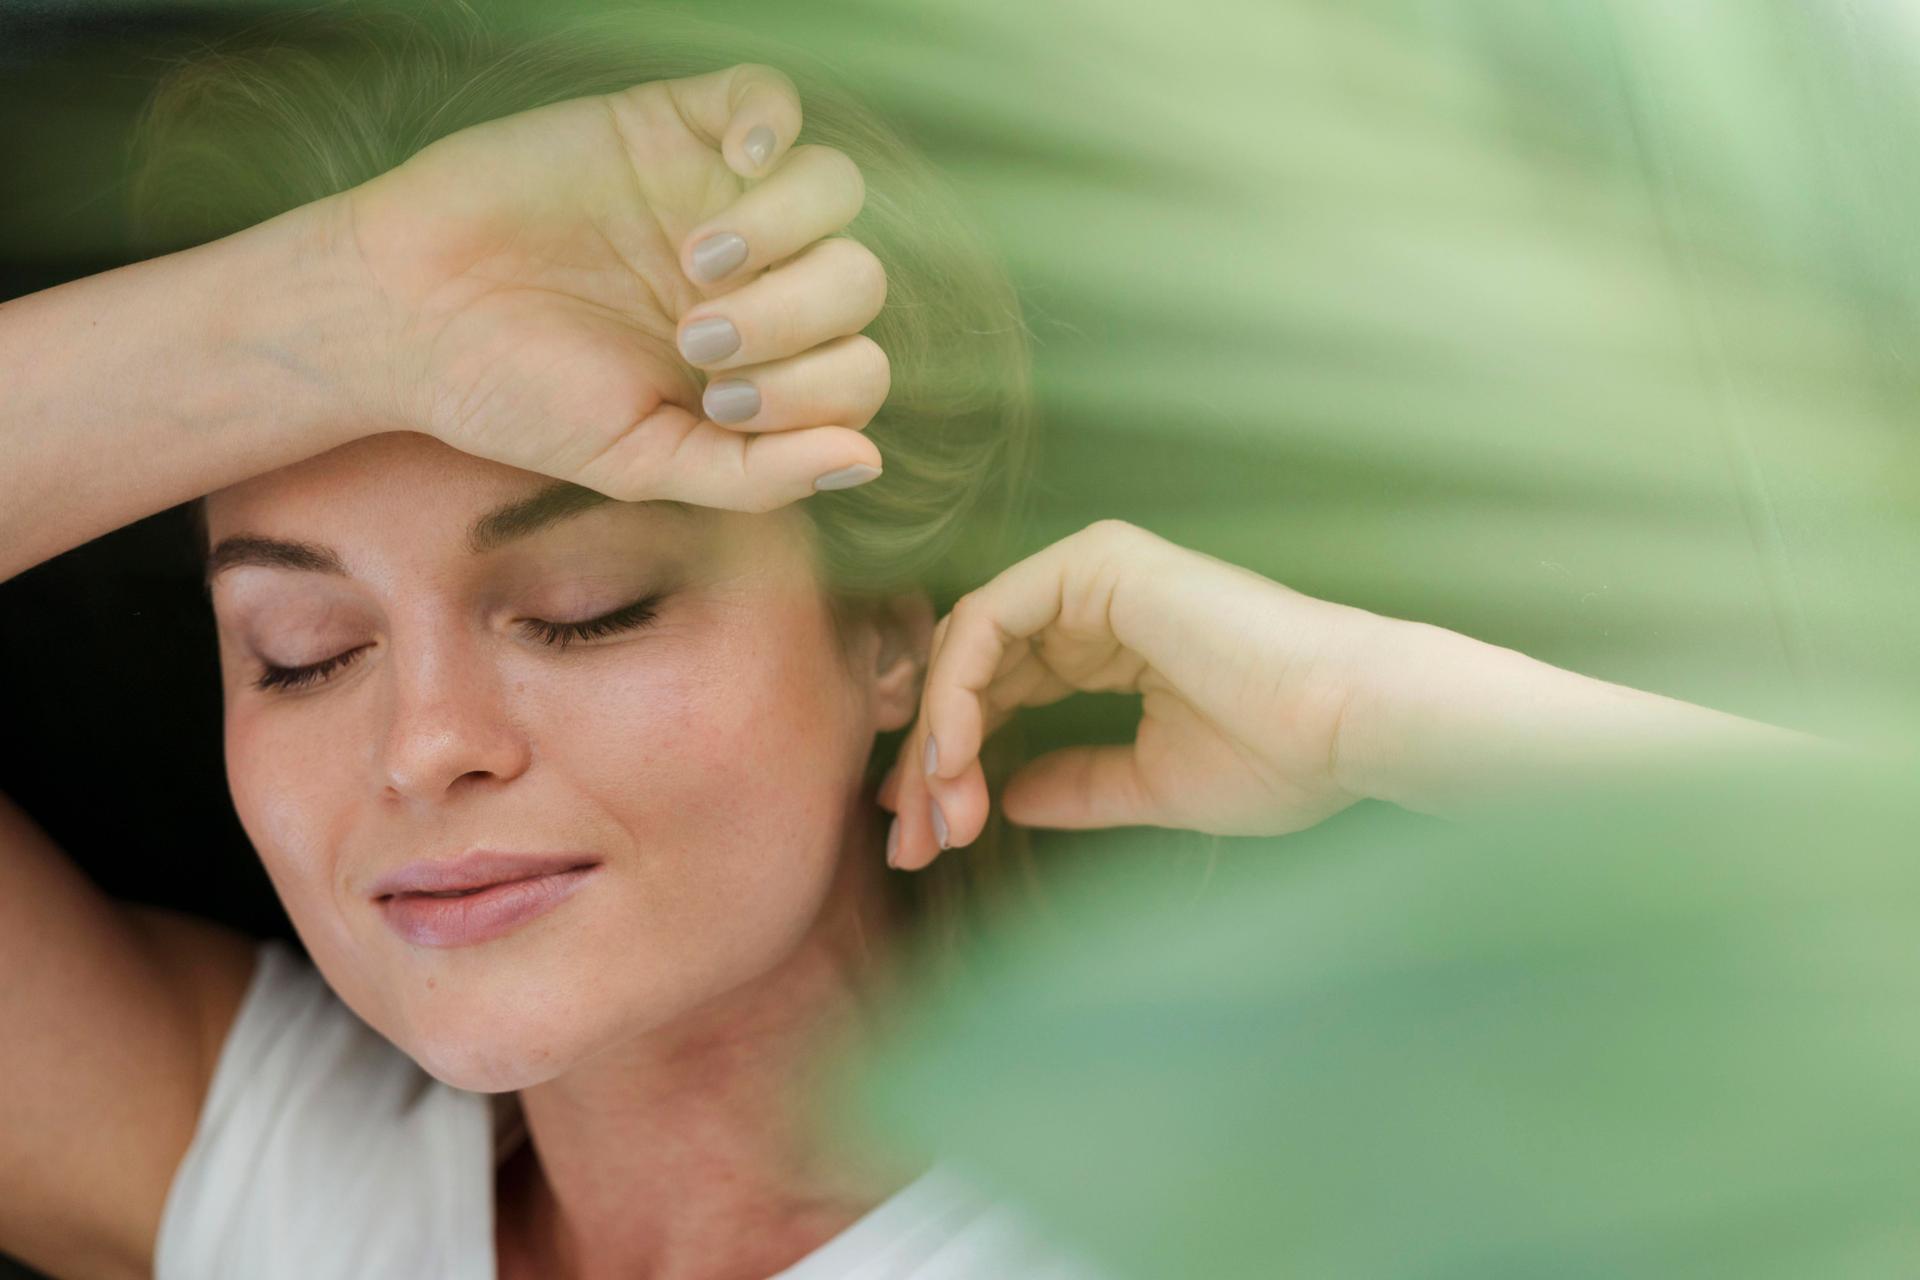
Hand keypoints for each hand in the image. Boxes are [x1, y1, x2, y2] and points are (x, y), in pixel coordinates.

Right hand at [331, 63, 886, 510]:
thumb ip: (757, 475)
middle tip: (698, 338)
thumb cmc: (520, 397)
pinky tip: (737, 162)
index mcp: (761, 365)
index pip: (857, 370)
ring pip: (832, 189)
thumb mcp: (642, 462)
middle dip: (794, 319)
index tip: (716, 401)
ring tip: (696, 262)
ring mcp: (717, 198)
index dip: (814, 391)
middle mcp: (756, 279)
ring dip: (787, 231)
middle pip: (858, 279)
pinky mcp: (668, 126)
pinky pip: (767, 96)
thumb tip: (866, 463)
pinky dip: (772, 121)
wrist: (404, 318)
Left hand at [879, 520, 1389, 868]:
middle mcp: (1096, 599)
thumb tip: (1006, 797)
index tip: (929, 839)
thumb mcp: (1150, 785)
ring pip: (969, 649)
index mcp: (1114, 642)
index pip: (1003, 695)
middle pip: (974, 673)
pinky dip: (957, 693)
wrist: (1352, 727)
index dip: (957, 766)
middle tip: (912, 843)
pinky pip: (988, 622)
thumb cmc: (1283, 757)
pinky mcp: (1096, 564)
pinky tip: (953, 760)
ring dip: (938, 739)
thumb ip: (1077, 784)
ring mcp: (1094, 573)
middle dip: (932, 763)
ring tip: (935, 818)